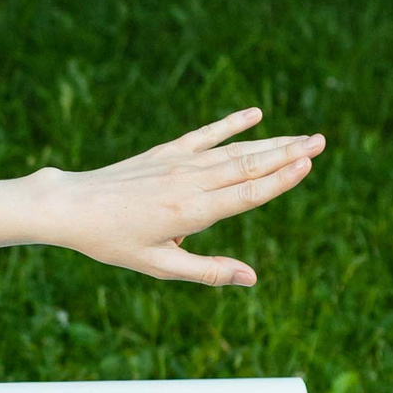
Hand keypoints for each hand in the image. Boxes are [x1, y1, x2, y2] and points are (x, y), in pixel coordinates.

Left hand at [43, 110, 322, 285]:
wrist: (69, 206)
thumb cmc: (111, 242)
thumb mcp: (157, 265)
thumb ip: (206, 270)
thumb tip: (251, 277)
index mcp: (192, 212)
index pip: (248, 193)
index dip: (281, 179)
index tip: (309, 164)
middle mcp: (190, 182)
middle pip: (249, 165)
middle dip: (288, 153)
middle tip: (322, 142)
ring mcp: (177, 163)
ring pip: (233, 150)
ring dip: (271, 142)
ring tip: (304, 136)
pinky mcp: (164, 152)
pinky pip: (204, 135)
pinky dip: (231, 124)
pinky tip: (255, 114)